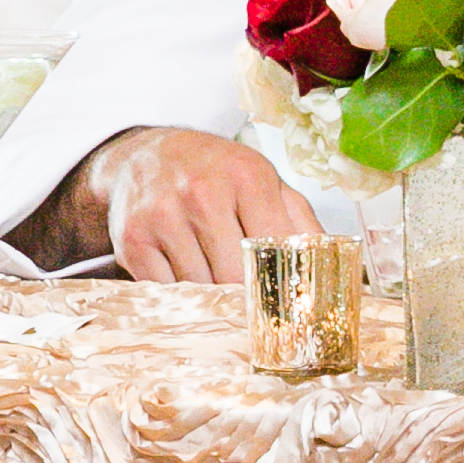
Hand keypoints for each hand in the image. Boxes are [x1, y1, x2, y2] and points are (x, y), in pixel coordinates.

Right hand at [11, 125, 319, 282]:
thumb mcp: (264, 180)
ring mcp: (163, 217)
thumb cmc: (217, 172)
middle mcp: (203, 193)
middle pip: (235, 274)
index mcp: (248, 176)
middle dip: (248, 296)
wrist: (148, 154)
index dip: (284, 279)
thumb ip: (299, 221)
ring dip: (213, 297)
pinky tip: (188, 279)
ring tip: (219, 287)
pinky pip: (166, 290)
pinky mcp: (132, 241)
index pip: (275, 246)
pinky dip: (180, 295)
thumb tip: (331, 262)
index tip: (290, 303)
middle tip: (255, 308)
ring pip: (200, 287)